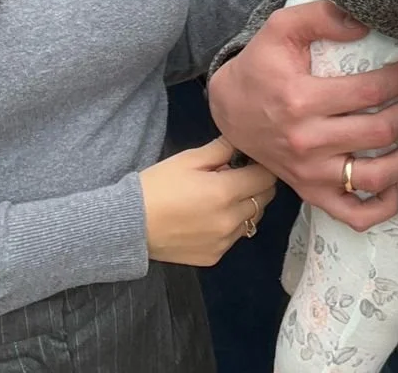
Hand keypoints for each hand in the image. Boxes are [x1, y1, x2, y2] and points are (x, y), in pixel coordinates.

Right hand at [140, 138, 277, 265]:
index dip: (263, 166)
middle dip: (258, 185)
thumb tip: (242, 140)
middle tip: (240, 176)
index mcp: (226, 192)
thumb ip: (221, 149)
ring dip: (247, 206)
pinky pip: (235, 238)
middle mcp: (231, 221)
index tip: (253, 160)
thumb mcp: (188, 159)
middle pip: (264, 200)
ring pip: (253, 220)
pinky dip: (232, 225)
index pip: (266, 178)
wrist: (131, 225)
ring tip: (225, 197)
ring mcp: (224, 242)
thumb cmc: (158, 186)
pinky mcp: (215, 257)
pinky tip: (212, 217)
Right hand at [207, 0, 397, 229]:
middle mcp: (307, 142)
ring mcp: (310, 174)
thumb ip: (323, 16)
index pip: (371, 91)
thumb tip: (365, 23)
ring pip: (376, 177)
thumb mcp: (282, 27)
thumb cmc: (261, 65)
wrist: (228, 108)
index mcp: (301, 99)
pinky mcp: (310, 194)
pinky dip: (384, 205)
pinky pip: (355, 215)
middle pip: (381, 132)